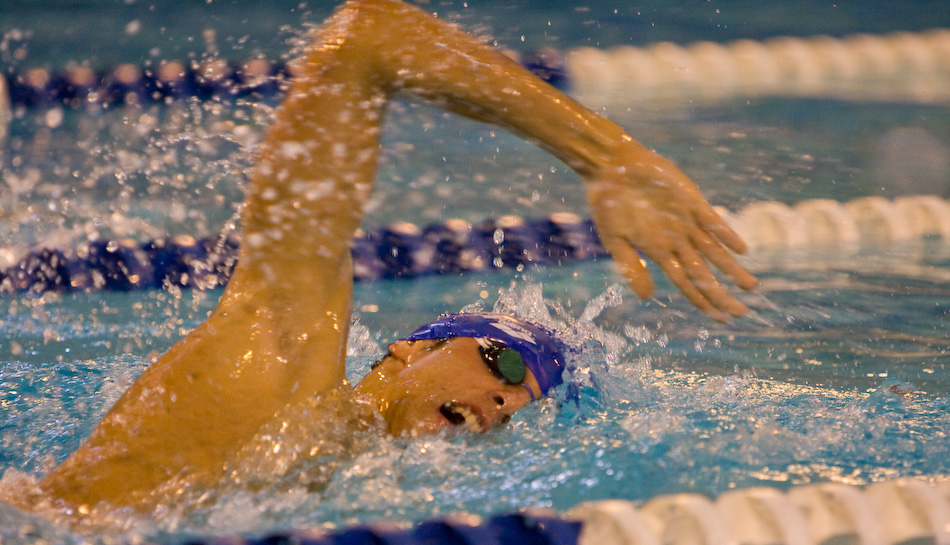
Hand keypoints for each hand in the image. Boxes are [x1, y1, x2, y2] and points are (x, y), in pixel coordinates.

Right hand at [587, 142, 757, 320]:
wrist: (612, 167)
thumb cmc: (608, 205)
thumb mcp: (614, 240)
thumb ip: (631, 267)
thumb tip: (647, 298)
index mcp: (658, 253)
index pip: (686, 283)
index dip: (703, 301)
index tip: (720, 319)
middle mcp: (676, 241)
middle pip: (704, 273)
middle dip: (722, 294)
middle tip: (741, 313)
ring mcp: (686, 222)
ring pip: (715, 251)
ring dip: (732, 269)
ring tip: (751, 287)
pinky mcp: (691, 201)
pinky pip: (713, 222)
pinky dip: (727, 235)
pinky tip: (742, 250)